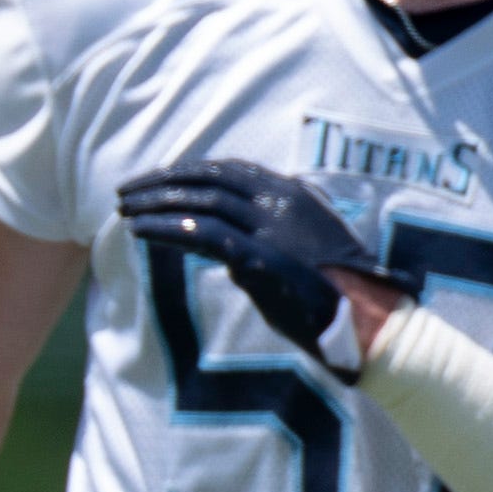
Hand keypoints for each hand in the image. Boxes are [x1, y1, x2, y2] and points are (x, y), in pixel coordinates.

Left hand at [112, 158, 396, 372]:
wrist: (369, 321)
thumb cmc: (344, 296)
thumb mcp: (310, 253)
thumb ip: (272, 243)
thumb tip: (230, 258)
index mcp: (294, 194)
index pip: (230, 170)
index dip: (190, 172)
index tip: (161, 180)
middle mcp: (279, 200)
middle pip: (207, 178)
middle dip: (162, 182)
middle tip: (128, 191)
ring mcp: (268, 226)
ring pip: (197, 201)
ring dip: (154, 203)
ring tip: (123, 209)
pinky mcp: (256, 256)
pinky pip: (198, 234)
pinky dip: (164, 230)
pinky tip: (138, 232)